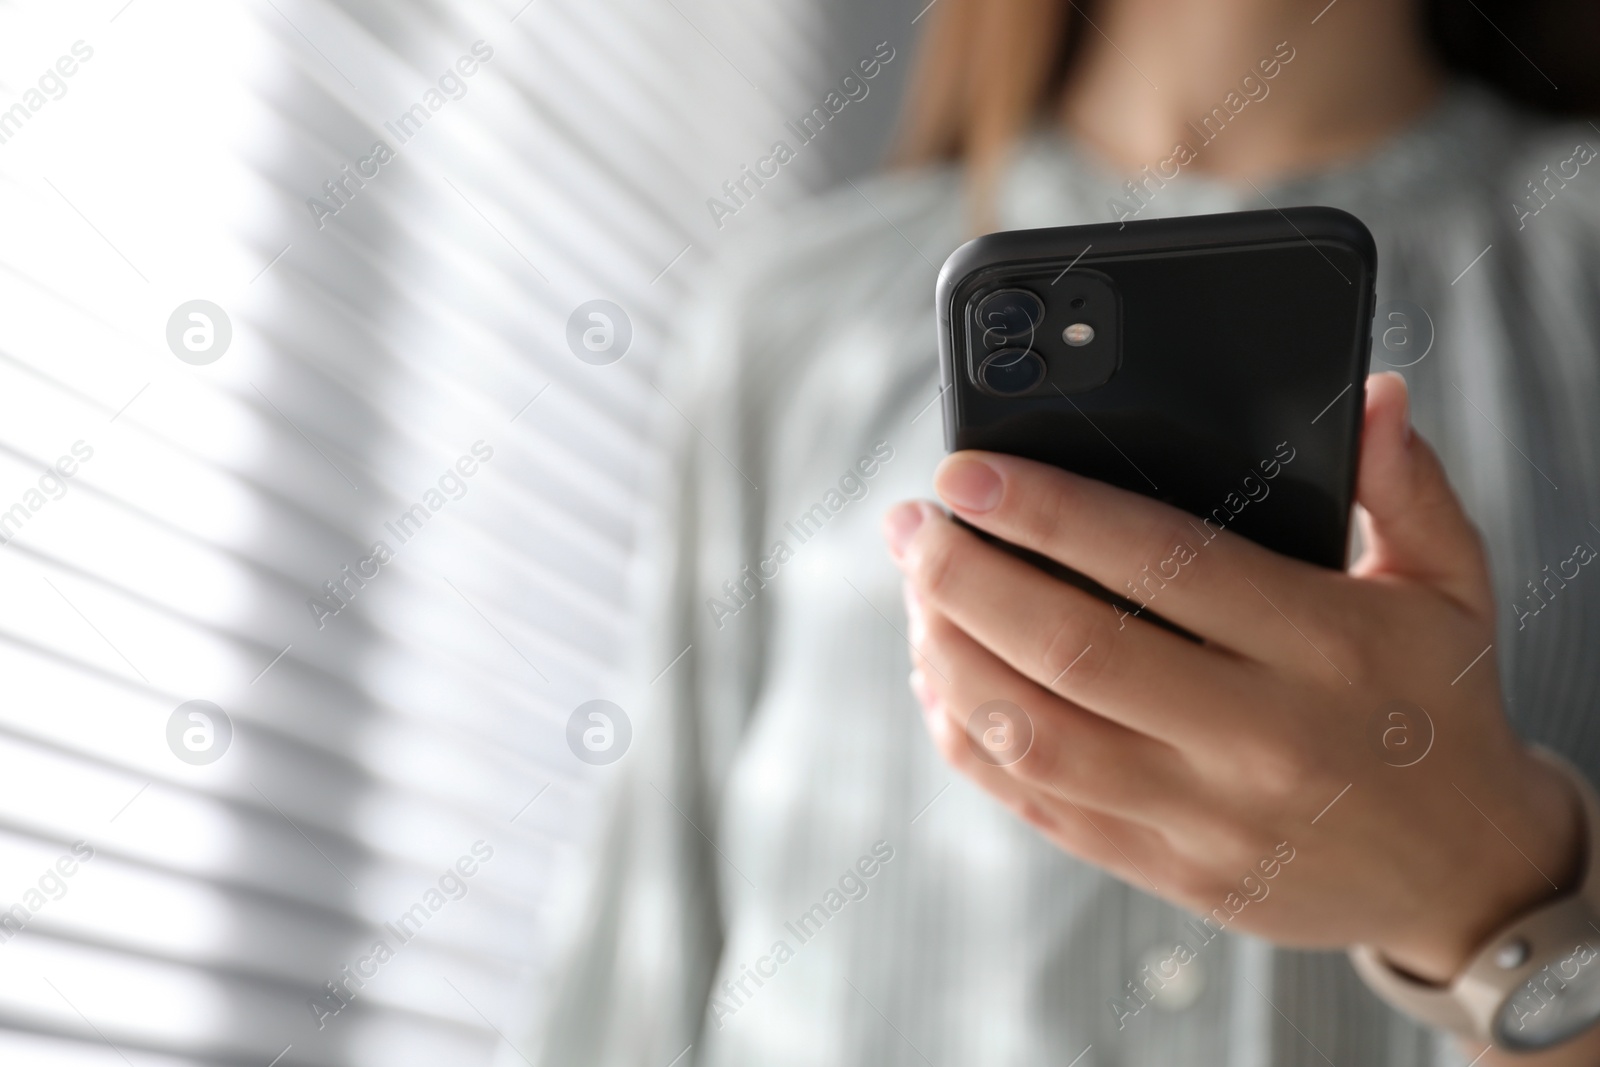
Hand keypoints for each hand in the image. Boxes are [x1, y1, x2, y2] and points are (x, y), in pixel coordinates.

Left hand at [882, 373, 1581, 984]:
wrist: (1467, 875)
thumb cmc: (1440, 705)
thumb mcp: (1451, 586)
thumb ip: (1407, 485)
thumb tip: (1375, 393)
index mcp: (1323, 645)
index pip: (1158, 561)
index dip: (1045, 510)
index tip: (963, 471)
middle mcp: (1258, 736)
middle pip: (1070, 650)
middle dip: (964, 577)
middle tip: (911, 525)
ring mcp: (1207, 816)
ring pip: (1035, 735)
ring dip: (950, 656)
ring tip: (915, 595)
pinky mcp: (1172, 871)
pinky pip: (1042, 806)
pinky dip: (972, 742)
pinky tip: (940, 682)